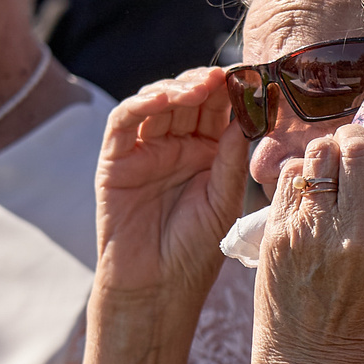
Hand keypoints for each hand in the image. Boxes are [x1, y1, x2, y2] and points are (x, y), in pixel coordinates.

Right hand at [94, 70, 251, 308]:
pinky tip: (163, 98)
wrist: (157, 287)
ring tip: (199, 87)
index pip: (217, 111)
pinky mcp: (115, 159)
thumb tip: (245, 115)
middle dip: (204, 84)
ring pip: (156, 102)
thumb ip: (231, 159)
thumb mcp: (223, 200)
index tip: (249, 78)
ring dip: (176, 88)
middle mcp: (175, 146)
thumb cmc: (194, 251)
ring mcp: (144, 150)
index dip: (230, 92)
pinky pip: (124, 122)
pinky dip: (141, 104)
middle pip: (187, 99)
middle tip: (222, 76)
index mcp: (207, 154)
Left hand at [254, 122, 363, 363]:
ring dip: (328, 146)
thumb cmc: (358, 313)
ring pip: (321, 152)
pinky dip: (301, 170)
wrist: (310, 358)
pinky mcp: (279, 233)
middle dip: (358, 135)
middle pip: (358, 148)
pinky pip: (291, 176)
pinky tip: (307, 184)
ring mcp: (314, 232)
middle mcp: (357, 234)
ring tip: (330, 157)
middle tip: (355, 140)